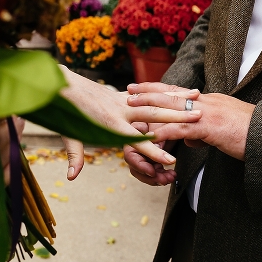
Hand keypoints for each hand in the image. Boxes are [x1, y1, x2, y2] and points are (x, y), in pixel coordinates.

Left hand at [57, 67, 201, 179]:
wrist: (61, 84)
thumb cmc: (66, 113)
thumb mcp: (69, 136)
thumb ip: (75, 156)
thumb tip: (72, 177)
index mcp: (109, 123)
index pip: (135, 140)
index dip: (153, 151)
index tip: (170, 161)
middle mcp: (120, 109)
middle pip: (152, 115)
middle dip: (175, 118)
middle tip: (198, 119)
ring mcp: (123, 99)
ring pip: (154, 100)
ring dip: (177, 101)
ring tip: (199, 101)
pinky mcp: (123, 94)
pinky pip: (149, 94)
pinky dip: (168, 94)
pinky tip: (186, 92)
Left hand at [127, 82, 254, 160]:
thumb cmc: (251, 136)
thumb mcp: (223, 132)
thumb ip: (204, 133)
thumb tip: (192, 140)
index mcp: (209, 101)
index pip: (179, 92)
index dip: (159, 89)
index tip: (142, 87)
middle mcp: (206, 102)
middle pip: (171, 93)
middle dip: (147, 91)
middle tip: (128, 90)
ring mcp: (207, 113)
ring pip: (172, 107)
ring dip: (149, 107)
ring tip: (131, 108)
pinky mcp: (210, 128)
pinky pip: (181, 129)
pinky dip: (164, 132)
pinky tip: (150, 136)